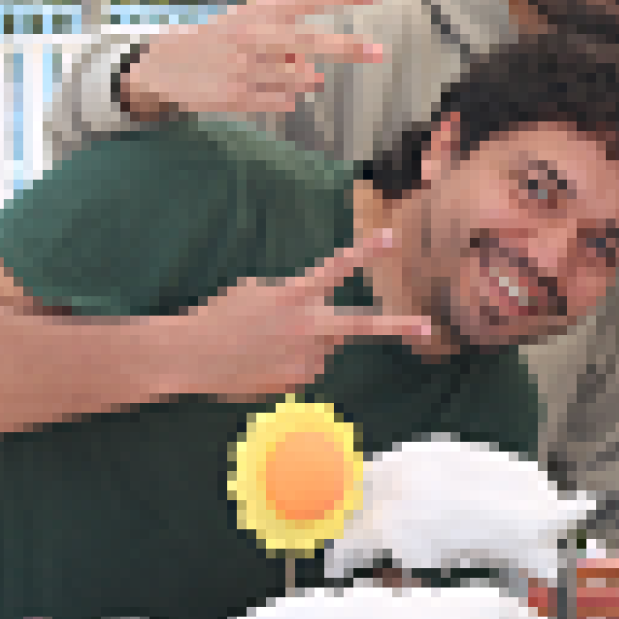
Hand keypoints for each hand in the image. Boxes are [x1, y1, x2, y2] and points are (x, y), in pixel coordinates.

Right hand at [118, 0, 387, 120]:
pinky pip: (284, 100)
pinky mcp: (237, 97)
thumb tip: (315, 65)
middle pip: (308, 40)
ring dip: (307, 77)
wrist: (161, 67)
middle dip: (346, 46)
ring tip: (292, 72)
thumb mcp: (245, 25)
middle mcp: (251, 37)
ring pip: (300, 76)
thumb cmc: (215, 41)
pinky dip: (287, 96)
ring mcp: (245, 68)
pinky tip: (271, 89)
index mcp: (255, 13)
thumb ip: (283, 37)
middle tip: (379, 50)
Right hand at [180, 230, 434, 401]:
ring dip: (304, 346)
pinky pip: (305, 369)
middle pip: (360, 324)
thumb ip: (290, 296)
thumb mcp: (253, 291)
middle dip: (397, 325)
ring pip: (322, 348)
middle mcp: (308, 326)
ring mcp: (306, 357)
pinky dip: (289, 366)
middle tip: (427, 327)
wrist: (191, 356)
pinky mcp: (298, 381)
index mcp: (295, 295)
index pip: (336, 267)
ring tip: (265, 346)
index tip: (391, 237)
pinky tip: (261, 364)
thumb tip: (308, 314)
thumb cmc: (219, 317)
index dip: (365, 251)